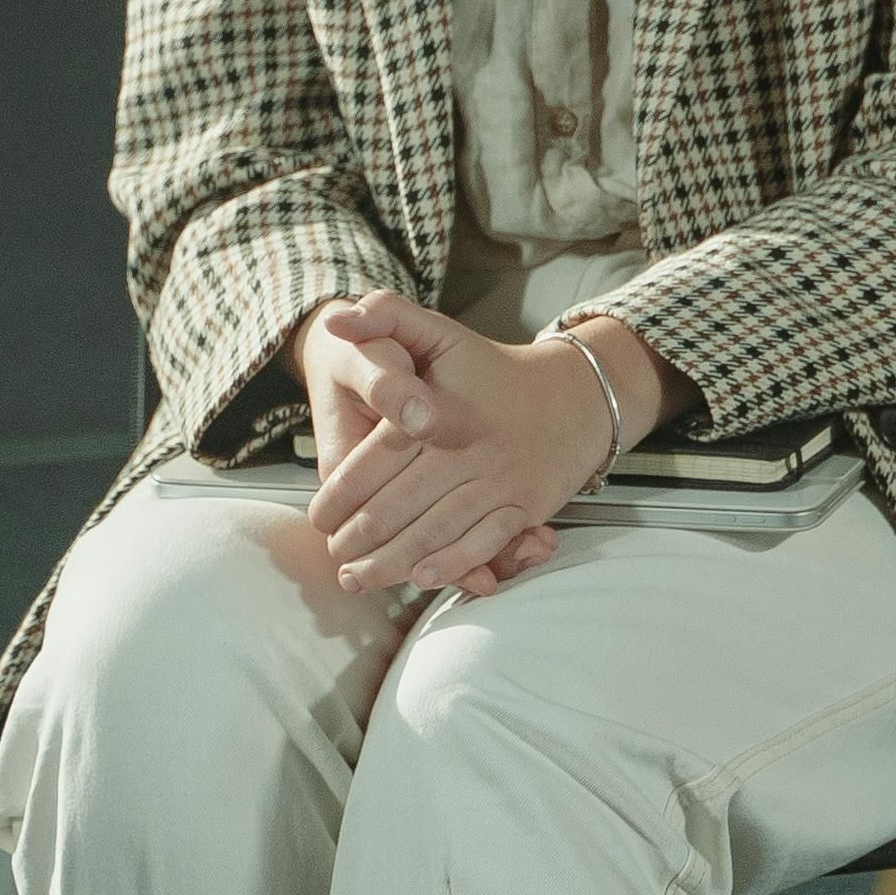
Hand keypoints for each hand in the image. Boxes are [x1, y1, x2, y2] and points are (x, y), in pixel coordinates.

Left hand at [299, 290, 604, 595]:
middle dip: (358, 537)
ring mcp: (500, 482)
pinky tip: (421, 577)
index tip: (318, 516)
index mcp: (442, 411)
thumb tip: (339, 322)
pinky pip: (484, 543)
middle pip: (400, 506)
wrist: (577, 395)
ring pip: (435, 532)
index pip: (378, 459)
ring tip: (358, 577)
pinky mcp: (525, 506)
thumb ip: (387, 317)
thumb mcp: (441, 332)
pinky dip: (451, 565)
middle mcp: (470, 451)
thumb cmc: (493, 371)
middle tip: (334, 554)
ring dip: (391, 563)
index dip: (341, 493)